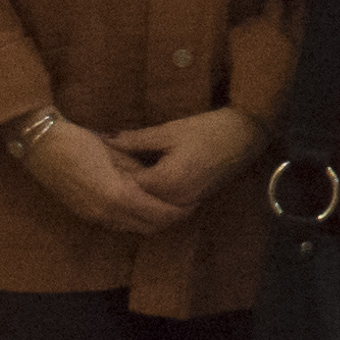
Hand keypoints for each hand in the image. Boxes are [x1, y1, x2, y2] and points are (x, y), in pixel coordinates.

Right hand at [16, 117, 180, 237]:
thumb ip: (137, 170)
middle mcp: (106, 214)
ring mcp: (93, 217)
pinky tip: (142, 205)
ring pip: (132, 228)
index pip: (158, 214)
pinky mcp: (85, 215)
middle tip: (185, 205)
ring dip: (151, 221)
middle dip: (169, 219)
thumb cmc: (78, 142)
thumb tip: (157, 180)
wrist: (41, 146)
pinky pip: (117, 224)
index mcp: (117, 196)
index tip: (194, 200)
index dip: (179, 211)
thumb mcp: (115, 152)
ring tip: (167, 205)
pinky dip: (133, 219)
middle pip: (148, 228)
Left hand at [105, 106, 263, 213]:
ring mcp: (184, 204)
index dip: (109, 170)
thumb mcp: (169, 131)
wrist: (243, 137)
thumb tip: (107, 140)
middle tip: (101, 172)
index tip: (96, 159)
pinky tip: (140, 185)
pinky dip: (149, 199)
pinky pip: (163, 208)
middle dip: (119, 186)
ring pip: (149, 208)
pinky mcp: (191, 202)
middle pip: (136, 201)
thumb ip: (136, 140)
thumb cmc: (207, 130)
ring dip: (134, 196)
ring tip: (118, 179)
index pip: (126, 184)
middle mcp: (173, 200)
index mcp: (165, 182)